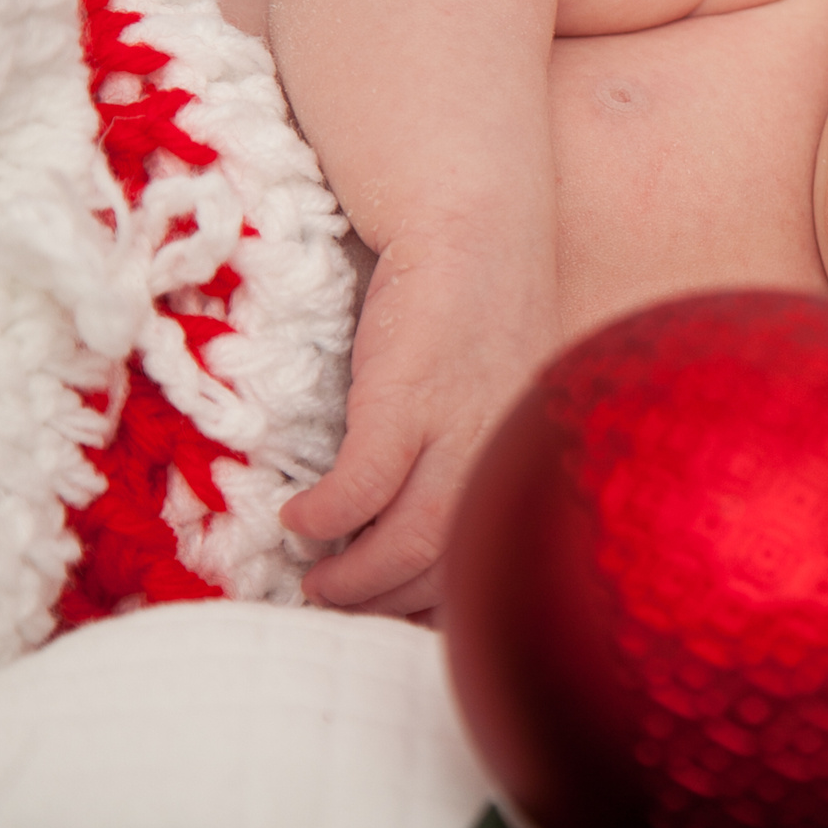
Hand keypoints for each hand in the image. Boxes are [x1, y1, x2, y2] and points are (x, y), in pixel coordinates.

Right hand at [281, 238, 556, 616]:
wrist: (468, 209)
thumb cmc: (472, 294)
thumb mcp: (490, 379)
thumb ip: (470, 438)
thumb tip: (417, 504)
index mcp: (526, 444)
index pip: (496, 544)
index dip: (450, 595)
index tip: (407, 618)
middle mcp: (503, 443)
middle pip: (454, 557)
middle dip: (394, 601)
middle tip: (345, 608)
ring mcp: (459, 421)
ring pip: (413, 538)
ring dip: (358, 576)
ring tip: (319, 585)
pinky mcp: (408, 393)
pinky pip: (364, 485)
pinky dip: (330, 516)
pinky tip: (301, 520)